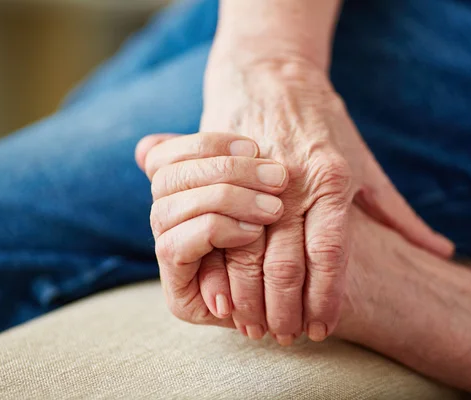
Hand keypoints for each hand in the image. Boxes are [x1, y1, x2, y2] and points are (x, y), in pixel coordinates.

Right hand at [136, 132, 287, 338]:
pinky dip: (214, 231)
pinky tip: (254, 231)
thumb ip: (233, 162)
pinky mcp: (178, 293)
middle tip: (277, 178)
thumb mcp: (271, 186)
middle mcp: (165, 223)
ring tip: (272, 209)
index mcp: (176, 191)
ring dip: (223, 200)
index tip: (255, 145)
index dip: (206, 144)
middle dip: (224, 171)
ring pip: (166, 209)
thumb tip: (157, 142)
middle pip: (165, 178)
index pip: (163, 154)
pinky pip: (174, 246)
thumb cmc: (299, 230)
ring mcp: (169, 259)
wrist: (313, 295)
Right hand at [200, 55, 453, 343]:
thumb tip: (442, 250)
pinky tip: (225, 297)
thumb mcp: (366, 164)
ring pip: (248, 253)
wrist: (273, 76)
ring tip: (256, 327)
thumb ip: (398, 213)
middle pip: (287, 263)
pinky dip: (221, 271)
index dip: (326, 298)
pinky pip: (218, 231)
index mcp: (334, 180)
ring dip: (251, 299)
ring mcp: (256, 177)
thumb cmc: (326, 124)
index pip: (331, 255)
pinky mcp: (227, 173)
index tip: (321, 329)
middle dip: (285, 309)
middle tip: (287, 337)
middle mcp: (295, 181)